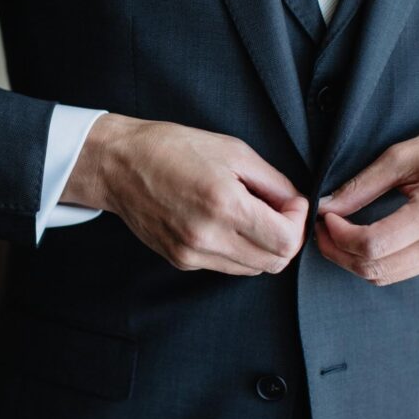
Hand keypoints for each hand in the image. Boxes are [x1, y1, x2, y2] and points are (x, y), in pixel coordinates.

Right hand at [60, 114, 308, 275]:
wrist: (120, 164)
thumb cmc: (172, 148)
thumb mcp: (233, 151)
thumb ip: (274, 182)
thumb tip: (298, 205)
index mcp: (224, 204)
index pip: (286, 241)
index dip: (298, 222)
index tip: (290, 203)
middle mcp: (207, 236)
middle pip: (275, 262)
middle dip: (285, 237)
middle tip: (275, 211)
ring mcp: (192, 253)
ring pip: (253, 270)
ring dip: (262, 246)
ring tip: (247, 215)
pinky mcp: (180, 260)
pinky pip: (227, 266)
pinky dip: (238, 250)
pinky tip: (225, 224)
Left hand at [316, 120, 418, 285]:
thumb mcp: (403, 155)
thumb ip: (361, 185)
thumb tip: (325, 205)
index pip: (372, 245)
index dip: (338, 235)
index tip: (324, 215)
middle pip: (376, 269)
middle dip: (338, 252)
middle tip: (321, 228)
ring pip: (386, 276)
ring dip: (353, 260)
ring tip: (336, 233)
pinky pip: (400, 270)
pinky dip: (374, 260)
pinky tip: (359, 238)